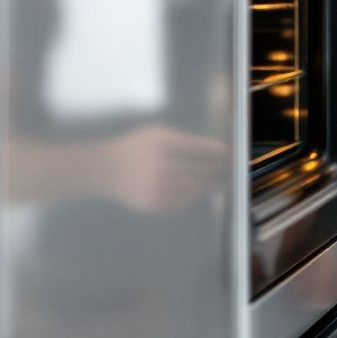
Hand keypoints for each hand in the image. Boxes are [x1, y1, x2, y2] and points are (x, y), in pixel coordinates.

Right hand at [104, 125, 228, 211]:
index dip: (216, 152)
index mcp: (162, 143)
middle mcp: (160, 165)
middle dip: (218, 169)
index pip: (198, 148)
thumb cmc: (137, 147)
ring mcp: (156, 186)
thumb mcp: (156, 134)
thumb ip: (183, 140)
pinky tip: (201, 190)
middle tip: (231, 169)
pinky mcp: (153, 203)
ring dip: (209, 184)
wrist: (105, 170)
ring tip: (221, 180)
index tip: (230, 153)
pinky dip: (193, 195)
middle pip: (199, 169)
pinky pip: (181, 200)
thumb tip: (215, 151)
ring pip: (193, 187)